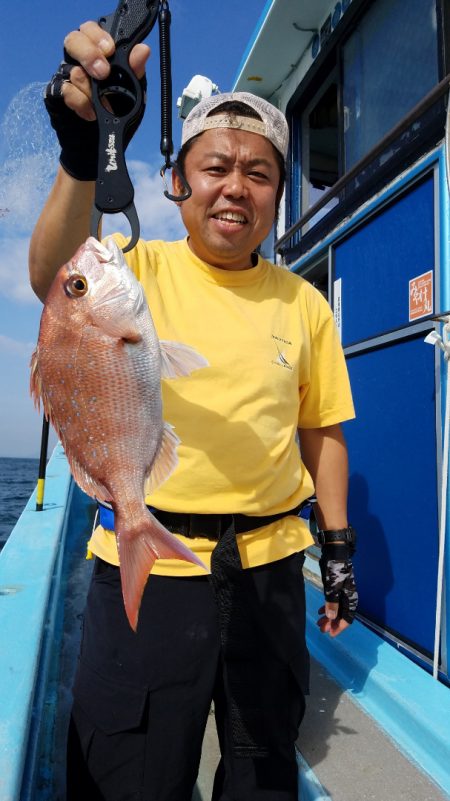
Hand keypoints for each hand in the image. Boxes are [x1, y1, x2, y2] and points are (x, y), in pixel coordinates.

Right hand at [44, 22, 149, 179]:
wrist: (100, 147)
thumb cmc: (116, 116)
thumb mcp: (133, 95)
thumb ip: (135, 73)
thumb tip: (143, 50)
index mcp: (97, 55)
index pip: (91, 31)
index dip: (98, 36)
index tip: (110, 49)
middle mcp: (78, 62)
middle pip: (73, 40)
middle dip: (89, 54)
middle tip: (102, 72)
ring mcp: (65, 77)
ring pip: (72, 70)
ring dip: (90, 90)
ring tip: (103, 107)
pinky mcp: (56, 96)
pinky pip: (64, 91)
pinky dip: (80, 103)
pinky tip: (90, 114)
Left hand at [318, 547, 357, 636]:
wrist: (335, 552)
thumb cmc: (335, 570)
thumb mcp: (333, 587)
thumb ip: (332, 603)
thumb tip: (331, 619)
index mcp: (350, 598)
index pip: (348, 618)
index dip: (340, 627)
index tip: (331, 633)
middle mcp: (348, 597)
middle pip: (341, 615)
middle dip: (332, 623)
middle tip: (321, 629)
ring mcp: (342, 592)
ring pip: (336, 609)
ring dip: (329, 617)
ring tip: (319, 623)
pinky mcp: (336, 587)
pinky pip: (333, 602)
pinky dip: (327, 608)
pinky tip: (319, 611)